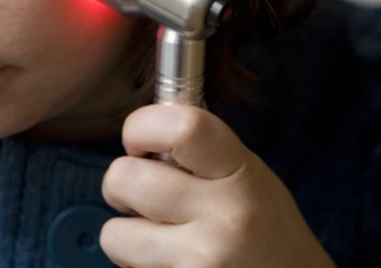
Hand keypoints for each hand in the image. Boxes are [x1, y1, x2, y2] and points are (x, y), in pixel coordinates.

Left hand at [100, 104, 335, 267]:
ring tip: (161, 239)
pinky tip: (172, 263)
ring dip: (127, 236)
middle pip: (125, 178)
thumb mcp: (248, 174)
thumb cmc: (265, 227)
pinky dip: (139, 267)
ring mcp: (203, 261)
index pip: (179, 127)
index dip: (141, 127)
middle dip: (121, 187)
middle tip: (144, 197)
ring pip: (115, 235)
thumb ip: (200, 151)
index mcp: (239, 172)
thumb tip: (140, 132)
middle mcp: (224, 217)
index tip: (140, 143)